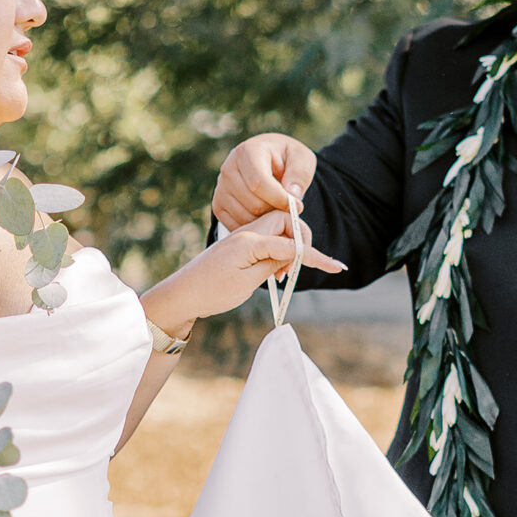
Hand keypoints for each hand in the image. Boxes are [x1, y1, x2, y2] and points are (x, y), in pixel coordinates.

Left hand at [143, 214, 342, 339]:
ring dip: (287, 247)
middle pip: (285, 222)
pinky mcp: (239, 244)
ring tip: (281, 274)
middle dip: (299, 240)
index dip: (315, 256)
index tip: (334, 267)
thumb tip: (289, 256)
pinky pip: (266, 238)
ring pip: (277, 229)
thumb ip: (271, 264)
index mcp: (249, 240)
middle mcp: (246, 232)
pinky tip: (273, 270)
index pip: (291, 244)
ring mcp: (241, 236)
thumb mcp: (246, 283)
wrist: (182, 294)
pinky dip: (276, 250)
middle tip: (295, 269)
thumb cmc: (211, 291)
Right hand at [213, 133, 319, 231]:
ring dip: (266, 220)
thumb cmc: (286, 159)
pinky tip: (266, 216)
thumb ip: (300, 174)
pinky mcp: (218, 205)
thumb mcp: (301, 158)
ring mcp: (220, 188)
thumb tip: (292, 195)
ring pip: (245, 217)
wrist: (268, 162)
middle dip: (275, 211)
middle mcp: (228, 168)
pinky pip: (237, 225)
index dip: (280, 198)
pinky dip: (255, 227)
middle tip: (288, 209)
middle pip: (253, 203)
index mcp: (248, 151)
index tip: (297, 206)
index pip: (258, 182)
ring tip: (277, 209)